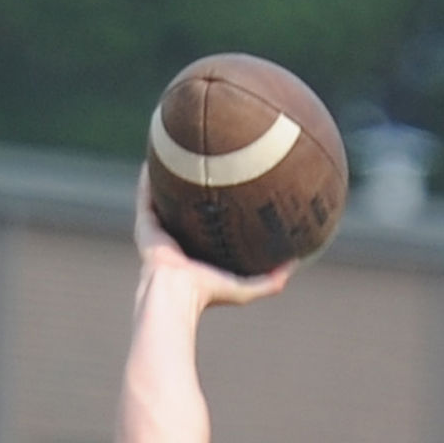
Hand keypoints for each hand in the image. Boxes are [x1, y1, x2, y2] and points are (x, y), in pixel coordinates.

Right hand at [134, 165, 294, 305]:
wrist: (177, 292)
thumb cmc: (210, 293)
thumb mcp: (247, 288)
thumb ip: (272, 279)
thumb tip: (297, 262)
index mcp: (198, 253)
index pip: (209, 227)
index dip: (218, 209)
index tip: (231, 189)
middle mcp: (178, 240)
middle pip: (186, 208)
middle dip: (194, 188)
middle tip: (207, 163)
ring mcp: (159, 231)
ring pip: (164, 198)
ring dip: (168, 176)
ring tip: (177, 149)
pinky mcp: (145, 224)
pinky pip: (146, 195)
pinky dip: (149, 177)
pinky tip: (155, 155)